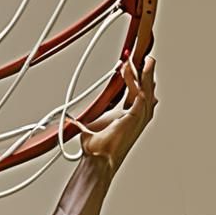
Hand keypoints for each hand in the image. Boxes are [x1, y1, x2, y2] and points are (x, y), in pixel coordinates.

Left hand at [74, 55, 156, 171]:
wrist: (99, 158)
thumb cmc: (96, 148)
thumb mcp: (89, 125)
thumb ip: (83, 119)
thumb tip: (69, 117)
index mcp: (127, 115)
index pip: (134, 91)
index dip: (131, 76)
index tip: (125, 63)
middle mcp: (137, 115)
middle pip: (145, 87)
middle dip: (143, 71)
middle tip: (142, 56)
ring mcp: (139, 116)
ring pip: (146, 88)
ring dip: (143, 72)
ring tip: (143, 58)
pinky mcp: (137, 116)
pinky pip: (139, 93)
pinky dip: (133, 80)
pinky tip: (129, 69)